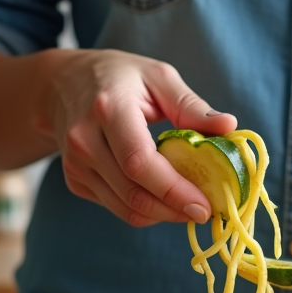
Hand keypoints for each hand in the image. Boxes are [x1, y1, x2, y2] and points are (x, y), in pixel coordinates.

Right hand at [42, 49, 238, 226]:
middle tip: (205, 211)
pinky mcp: (75, 180)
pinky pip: (116, 206)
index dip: (173, 189)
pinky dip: (145, 209)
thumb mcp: (158, 77)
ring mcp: (75, 164)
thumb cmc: (118, 77)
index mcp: (108, 108)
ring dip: (162, 215)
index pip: (139, 162)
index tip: (204, 204)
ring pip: (125, 208)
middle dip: (173, 209)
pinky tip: (163, 198)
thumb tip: (229, 126)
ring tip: (189, 207)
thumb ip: (192, 105)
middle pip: (133, 192)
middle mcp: (84, 140)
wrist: (62, 85)